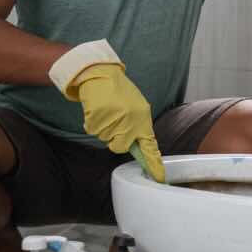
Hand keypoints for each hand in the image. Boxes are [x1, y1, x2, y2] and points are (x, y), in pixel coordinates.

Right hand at [71, 63, 165, 182]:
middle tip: (114, 120)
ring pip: (104, 138)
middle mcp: (130, 119)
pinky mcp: (98, 115)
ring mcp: (114, 118)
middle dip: (114, 138)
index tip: (159, 178)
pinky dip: (92, 121)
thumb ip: (137, 127)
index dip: (154, 163)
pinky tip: (97, 108)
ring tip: (106, 109)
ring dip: (102, 126)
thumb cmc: (118, 92)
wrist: (101, 73)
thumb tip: (134, 146)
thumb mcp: (135, 107)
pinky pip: (91, 129)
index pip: (150, 145)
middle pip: (119, 147)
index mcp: (143, 118)